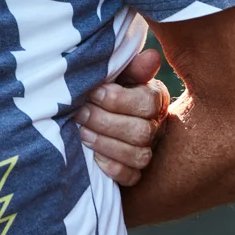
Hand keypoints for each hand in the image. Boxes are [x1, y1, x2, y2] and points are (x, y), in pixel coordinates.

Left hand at [73, 47, 171, 185]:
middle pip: (142, 131)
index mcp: (153, 97)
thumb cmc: (97, 87)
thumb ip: (129, 66)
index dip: (117, 99)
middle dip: (105, 122)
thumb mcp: (111, 73)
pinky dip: (112, 167)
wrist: (81, 112)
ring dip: (106, 144)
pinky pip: (131, 177)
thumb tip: (152, 56)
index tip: (92, 92)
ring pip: (138, 155)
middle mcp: (155, 126)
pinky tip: (93, 157)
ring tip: (82, 133)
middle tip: (79, 113)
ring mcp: (146, 150)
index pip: (148, 102)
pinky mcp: (134, 173)